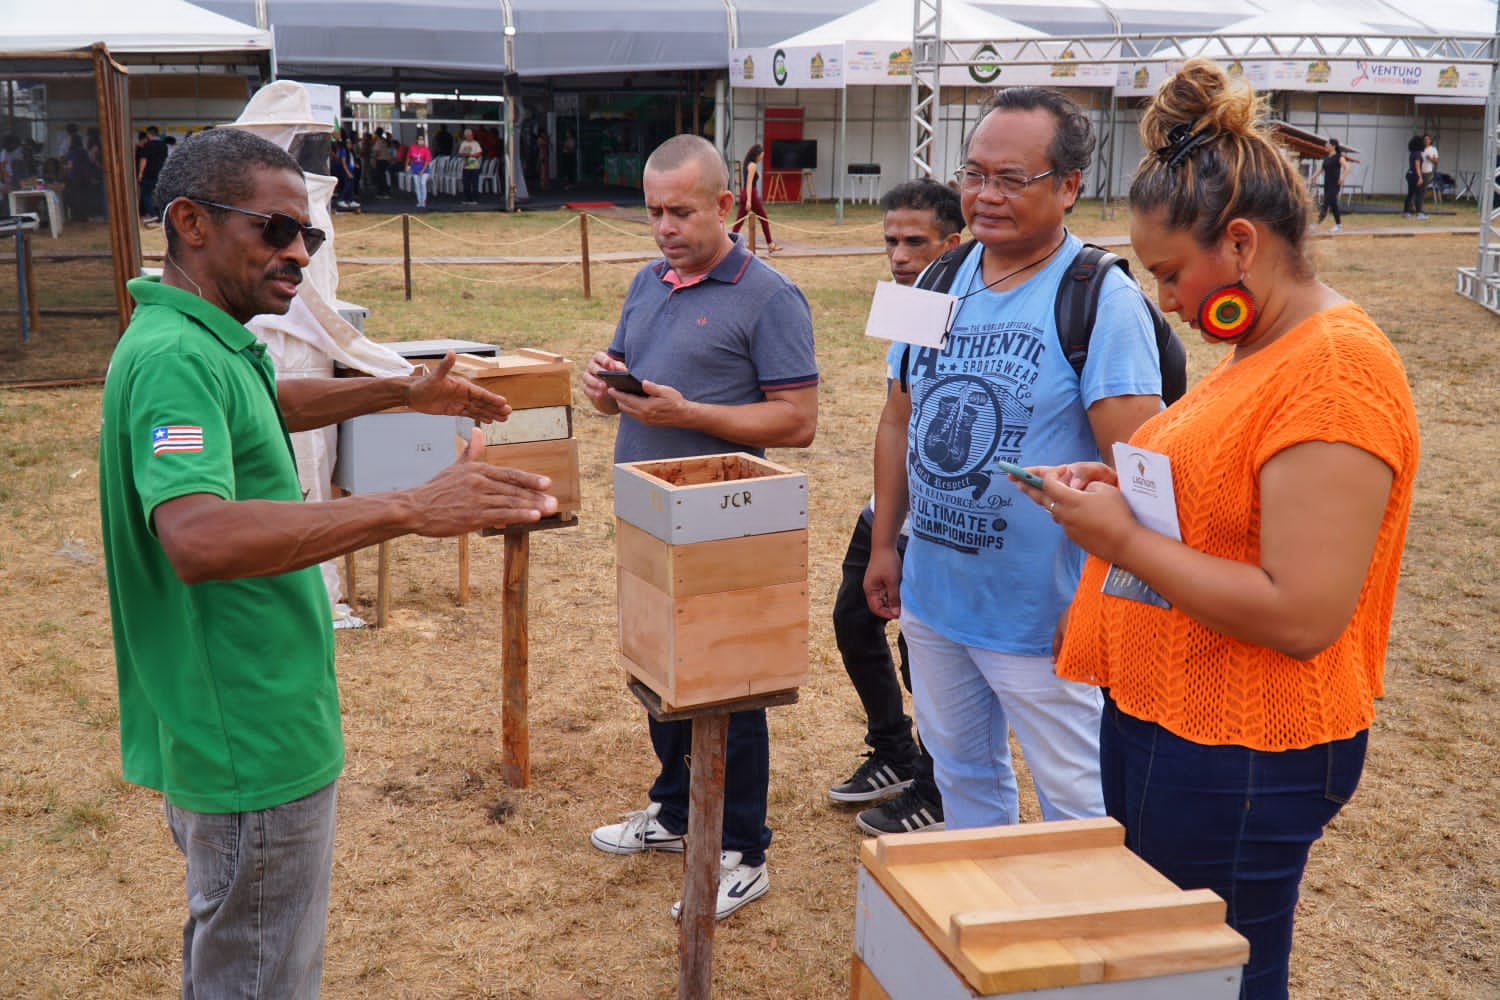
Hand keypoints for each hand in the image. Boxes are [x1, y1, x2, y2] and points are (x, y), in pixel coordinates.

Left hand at [406, 351, 511, 422]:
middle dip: (496, 407)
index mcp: (462, 385)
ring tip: (504, 419)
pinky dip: (481, 417)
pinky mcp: (455, 410)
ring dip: (491, 413)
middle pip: (483, 402)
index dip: (492, 398)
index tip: (503, 402)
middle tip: (509, 413)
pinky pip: (471, 414)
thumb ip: (445, 366)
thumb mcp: (434, 376)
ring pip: (479, 409)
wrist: (412, 394)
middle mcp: (463, 393)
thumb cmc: (423, 384)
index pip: (480, 393)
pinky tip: (490, 421)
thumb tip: (451, 352)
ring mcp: (460, 402)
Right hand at [409, 430, 555, 535]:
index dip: (529, 479)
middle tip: (554, 502)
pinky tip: (532, 517)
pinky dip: (518, 515)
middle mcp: (480, 482)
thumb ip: (471, 451)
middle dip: (536, 496)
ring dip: (532, 506)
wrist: (414, 507)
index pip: (509, 474)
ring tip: (549, 510)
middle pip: (514, 489)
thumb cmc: (436, 489)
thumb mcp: (455, 467)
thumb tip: (479, 431)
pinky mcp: (472, 515)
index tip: (547, 483)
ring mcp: (477, 498)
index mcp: (478, 470)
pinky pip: (500, 514)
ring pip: (510, 501)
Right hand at [581, 350, 624, 413]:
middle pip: (592, 366)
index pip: (598, 356)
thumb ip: (620, 369)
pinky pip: (587, 389)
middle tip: (607, 376)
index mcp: (599, 359)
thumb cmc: (616, 378)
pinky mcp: (586, 388)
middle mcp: (591, 367)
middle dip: (599, 371)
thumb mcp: (619, 372)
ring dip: (595, 382)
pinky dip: (593, 392)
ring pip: (587, 377)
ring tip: (604, 387)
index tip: (609, 364)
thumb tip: (623, 370)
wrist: (611, 394)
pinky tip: (600, 395)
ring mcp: (587, 377)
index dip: (603, 359)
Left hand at [611, 378, 693, 427]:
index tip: (610, 388)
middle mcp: (643, 415)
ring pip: (628, 412)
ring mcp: (645, 420)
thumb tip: (642, 382)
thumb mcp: (665, 391)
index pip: (627, 399)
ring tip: (619, 396)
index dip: (617, 394)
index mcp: (646, 407)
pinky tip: (629, 402)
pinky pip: (633, 415)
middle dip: (617, 399)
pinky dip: (629, 408)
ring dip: (623, 404)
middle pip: (624, 407)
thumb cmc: (675, 402)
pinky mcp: (647, 422)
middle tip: (613, 390)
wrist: (683, 416)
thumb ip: (652, 387)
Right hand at [863, 546, 902, 620]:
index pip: (876, 608)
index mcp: (870, 590)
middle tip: (903, 610)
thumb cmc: (887, 562)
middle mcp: (871, 588)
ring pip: (884, 598)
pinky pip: (886, 591)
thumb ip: (894, 598)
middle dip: (890, 608)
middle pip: (879, 604)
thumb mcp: (892, 582)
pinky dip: (893, 594)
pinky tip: (901, 593)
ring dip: (892, 601)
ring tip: (903, 602)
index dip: (887, 613)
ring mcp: (876, 584)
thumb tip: (896, 613)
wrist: (885, 545)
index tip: (899, 615)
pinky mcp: (881, 579)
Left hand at [1020, 466, 1139, 565]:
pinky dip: (1057, 510)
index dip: (1052, 473)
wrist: (1125, 544)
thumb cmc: (1117, 514)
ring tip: (1032, 492)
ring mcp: (1067, 527)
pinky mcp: (1073, 536)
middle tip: (1016, 480)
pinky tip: (1058, 506)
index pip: (1049, 483)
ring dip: (1042, 499)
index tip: (1061, 468)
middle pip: (1041, 498)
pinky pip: (1061, 519)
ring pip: (1050, 510)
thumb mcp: (1104, 489)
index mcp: (1070, 500)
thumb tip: (1076, 488)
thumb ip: (1085, 485)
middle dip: (1028, 487)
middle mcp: (1063, 514)